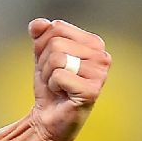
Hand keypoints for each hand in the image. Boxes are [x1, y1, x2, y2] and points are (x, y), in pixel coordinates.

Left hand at [27, 18, 111, 140]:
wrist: (48, 117)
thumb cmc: (50, 84)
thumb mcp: (41, 54)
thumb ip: (40, 34)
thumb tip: (39, 23)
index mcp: (94, 42)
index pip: (57, 26)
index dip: (43, 44)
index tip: (49, 62)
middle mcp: (102, 55)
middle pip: (55, 42)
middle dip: (44, 61)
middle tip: (53, 77)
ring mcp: (100, 74)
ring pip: (56, 58)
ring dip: (47, 74)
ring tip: (57, 86)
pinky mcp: (92, 90)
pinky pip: (59, 75)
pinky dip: (52, 85)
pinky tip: (61, 94)